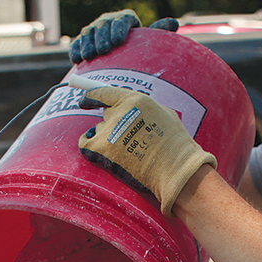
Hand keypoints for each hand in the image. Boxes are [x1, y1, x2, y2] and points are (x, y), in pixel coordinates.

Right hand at [69, 10, 178, 63]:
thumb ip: (159, 32)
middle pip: (103, 25)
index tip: (118, 41)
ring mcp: (93, 31)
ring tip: (90, 56)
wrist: (119, 60)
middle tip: (103, 51)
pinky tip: (77, 58)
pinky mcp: (81, 42)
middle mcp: (107, 22)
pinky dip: (76, 50)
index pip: (122, 19)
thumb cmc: (136, 51)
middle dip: (102, 37)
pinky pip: (76, 43)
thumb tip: (173, 23)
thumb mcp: (148, 41)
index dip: (119, 29)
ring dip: (88, 44)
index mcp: (125, 19)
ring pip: (88, 33)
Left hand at [78, 86, 215, 215]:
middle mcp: (120, 112)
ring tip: (124, 151)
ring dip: (107, 138)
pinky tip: (94, 149)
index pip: (104, 92)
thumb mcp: (165, 115)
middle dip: (113, 123)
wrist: (174, 169)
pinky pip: (86, 144)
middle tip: (123, 137)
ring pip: (99, 130)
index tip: (86, 100)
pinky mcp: (102, 149)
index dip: (92, 96)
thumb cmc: (175, 146)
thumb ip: (144, 110)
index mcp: (135, 100)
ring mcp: (110, 130)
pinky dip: (88, 145)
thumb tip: (131, 112)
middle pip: (106, 113)